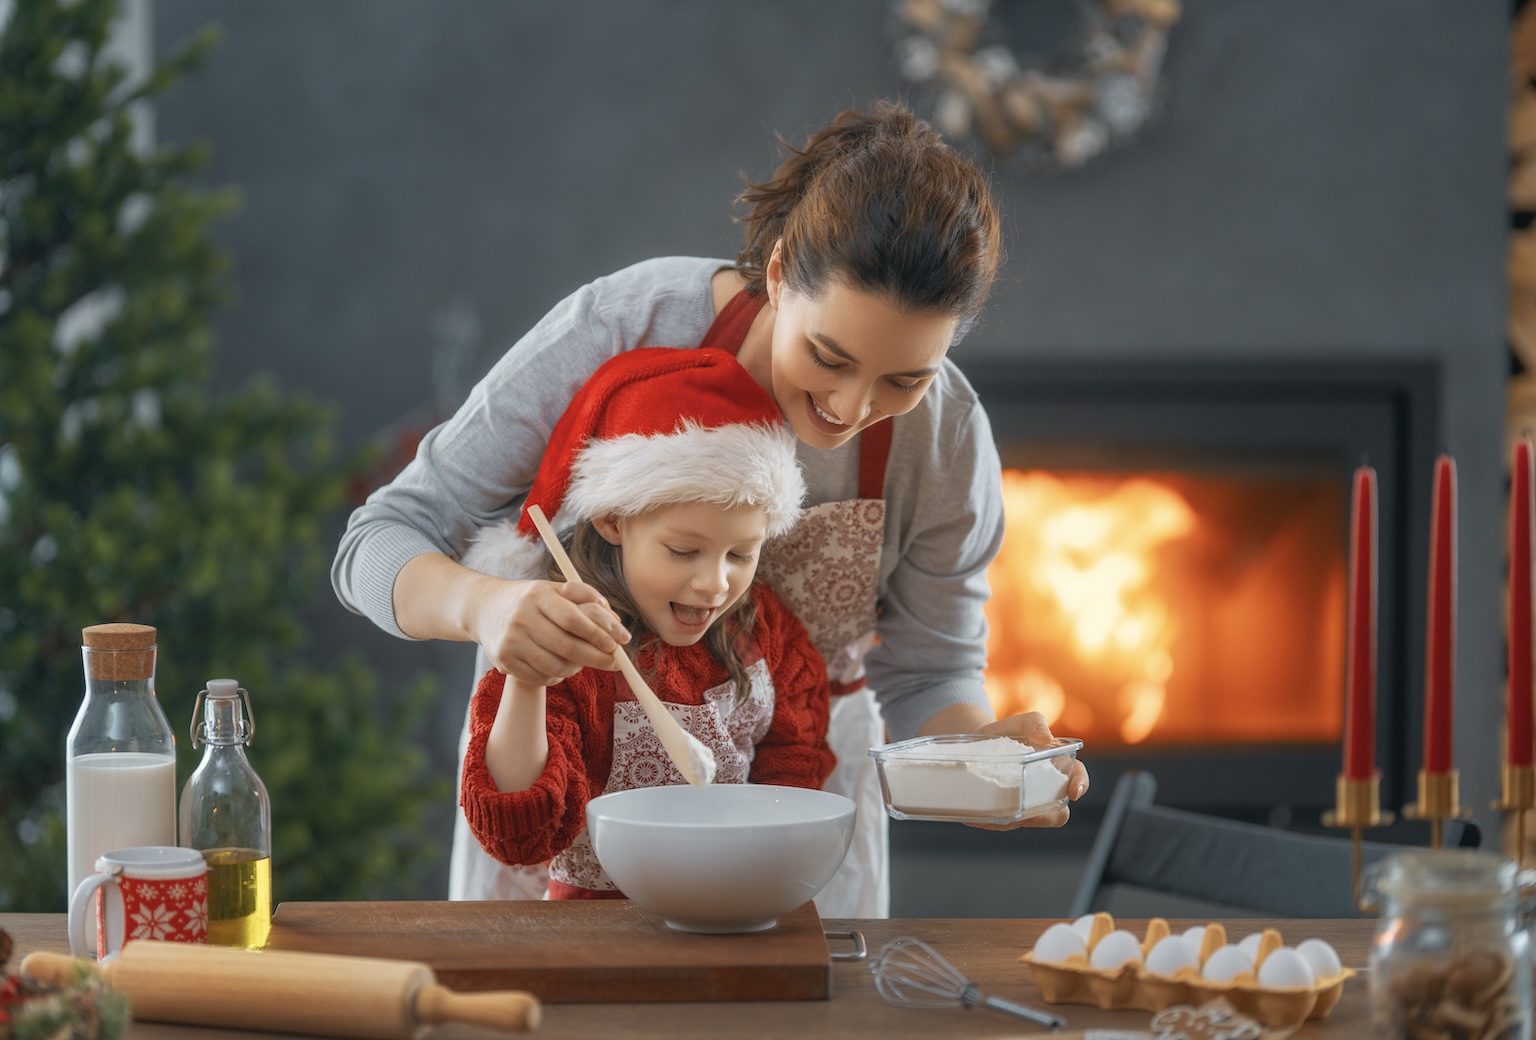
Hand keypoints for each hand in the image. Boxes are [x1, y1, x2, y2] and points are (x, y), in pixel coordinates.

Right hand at [473, 577, 629, 686]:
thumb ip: (588, 599)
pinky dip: (558, 676)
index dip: (599, 634)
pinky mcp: (504, 661)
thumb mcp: (556, 589)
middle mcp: (521, 617)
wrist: (486, 609)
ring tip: (585, 661)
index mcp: (537, 594)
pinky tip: (562, 666)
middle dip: (597, 657)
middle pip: (567, 647)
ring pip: (556, 666)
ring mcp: (510, 641)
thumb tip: (616, 623)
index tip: (619, 643)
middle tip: (614, 662)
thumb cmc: (532, 600)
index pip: (574, 619)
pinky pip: (541, 677)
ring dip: (578, 668)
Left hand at [969, 711, 1088, 830]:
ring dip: (1014, 818)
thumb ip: (1034, 723)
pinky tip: (980, 813)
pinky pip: (1000, 824)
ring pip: (1024, 822)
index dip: (1080, 786)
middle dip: (1045, 815)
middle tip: (1028, 806)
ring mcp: (1023, 806)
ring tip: (999, 808)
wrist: (979, 740)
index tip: (1074, 791)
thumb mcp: (1020, 723)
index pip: (1078, 780)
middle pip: (1056, 815)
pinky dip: (991, 820)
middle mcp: (1043, 793)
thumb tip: (1045, 738)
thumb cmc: (1007, 732)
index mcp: (1056, 770)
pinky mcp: (1002, 814)